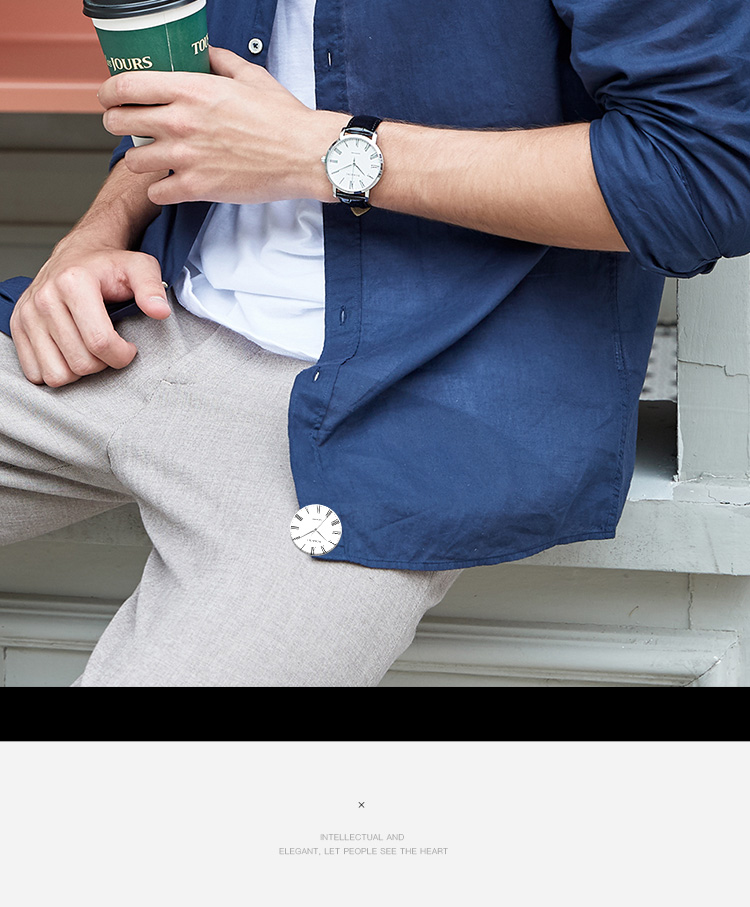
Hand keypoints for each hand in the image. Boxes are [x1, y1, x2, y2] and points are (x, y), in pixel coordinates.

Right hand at [10, 241, 170, 386]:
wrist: (77, 255)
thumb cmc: (108, 266)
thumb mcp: (139, 267)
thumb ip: (152, 288)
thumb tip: (160, 311)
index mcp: (73, 283)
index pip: (100, 342)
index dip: (122, 355)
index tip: (129, 348)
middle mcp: (44, 298)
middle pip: (80, 363)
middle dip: (103, 364)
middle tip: (110, 348)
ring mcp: (27, 314)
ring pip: (56, 374)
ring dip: (79, 371)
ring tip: (90, 351)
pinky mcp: (18, 327)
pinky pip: (35, 373)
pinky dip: (56, 370)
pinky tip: (70, 353)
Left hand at [98, 46, 344, 206]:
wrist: (304, 154)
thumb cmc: (282, 119)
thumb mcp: (250, 76)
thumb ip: (220, 62)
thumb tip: (205, 55)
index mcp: (190, 89)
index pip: (126, 86)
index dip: (109, 93)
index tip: (111, 98)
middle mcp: (181, 121)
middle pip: (118, 123)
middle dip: (117, 124)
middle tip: (128, 128)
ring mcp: (187, 157)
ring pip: (134, 161)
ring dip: (141, 160)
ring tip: (155, 159)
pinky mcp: (198, 187)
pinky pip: (157, 193)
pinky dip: (160, 191)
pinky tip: (171, 185)